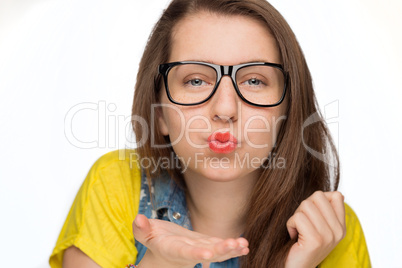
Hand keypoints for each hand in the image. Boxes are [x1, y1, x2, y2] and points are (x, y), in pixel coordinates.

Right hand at [133, 214, 248, 267]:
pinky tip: (245, 246)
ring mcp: (199, 249)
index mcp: (172, 249)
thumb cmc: (152, 239)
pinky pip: (220, 248)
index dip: (195, 253)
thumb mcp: (144, 234)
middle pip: (205, 252)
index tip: (207, 254)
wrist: (162, 253)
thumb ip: (142, 229)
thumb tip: (138, 219)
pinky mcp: (205, 245)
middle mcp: (188, 252)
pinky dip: (232, 247)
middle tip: (233, 244)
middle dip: (220, 250)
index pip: (184, 252)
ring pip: (216, 251)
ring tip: (244, 245)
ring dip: (230, 248)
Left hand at [285, 191, 345, 267]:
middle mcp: (338, 231)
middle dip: (304, 207)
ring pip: (306, 205)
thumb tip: (336, 193)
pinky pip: (298, 217)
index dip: (317, 201)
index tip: (312, 216)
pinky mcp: (315, 240)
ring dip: (296, 216)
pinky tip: (294, 236)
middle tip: (302, 223)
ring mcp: (328, 236)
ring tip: (298, 230)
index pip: (336, 195)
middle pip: (318, 196)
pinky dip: (290, 224)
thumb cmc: (303, 245)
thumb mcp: (319, 227)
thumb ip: (326, 210)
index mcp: (341, 226)